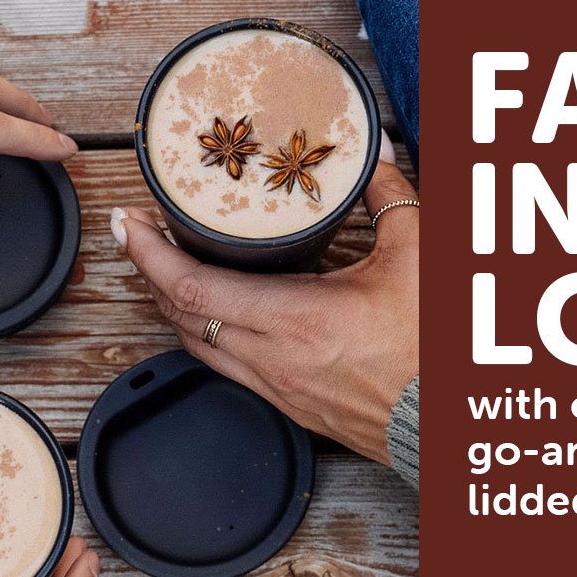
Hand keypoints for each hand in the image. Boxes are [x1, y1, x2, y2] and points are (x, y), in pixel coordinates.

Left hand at [113, 134, 417, 464]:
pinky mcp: (290, 406)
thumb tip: (374, 155)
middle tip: (140, 233)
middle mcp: (273, 359)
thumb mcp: (419, 256)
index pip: (191, 287)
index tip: (126, 223)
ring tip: (168, 266)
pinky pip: (226, 367)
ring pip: (197, 347)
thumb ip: (389, 196)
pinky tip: (216, 312)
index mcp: (296, 319)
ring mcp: (277, 389)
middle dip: (149, 273)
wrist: (450, 421)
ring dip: (174, 306)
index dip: (147, 254)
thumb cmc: (437, 347)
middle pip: (180, 317)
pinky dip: (206, 333)